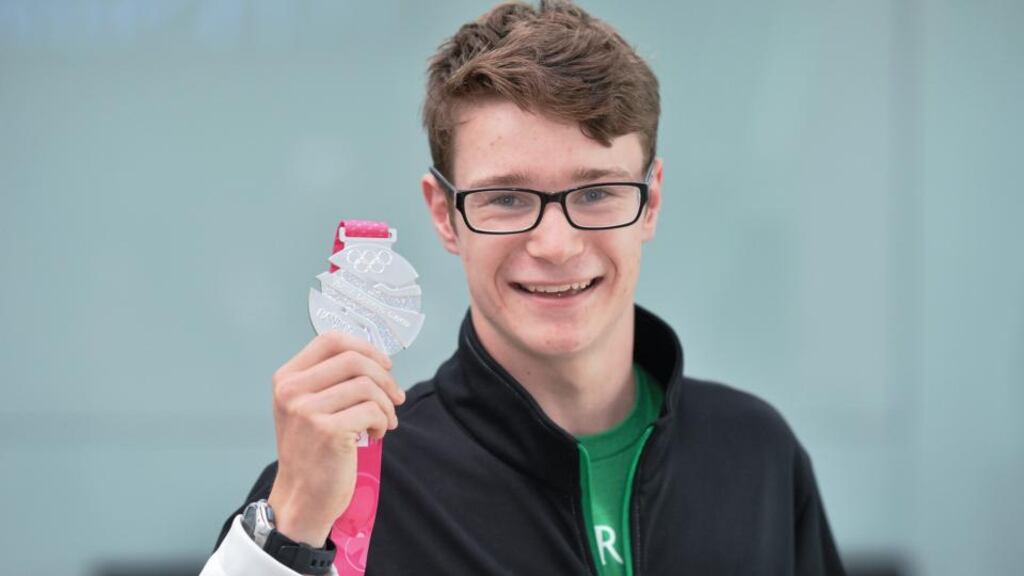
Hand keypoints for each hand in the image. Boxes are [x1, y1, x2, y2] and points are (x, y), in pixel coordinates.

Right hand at [266, 331, 404, 546]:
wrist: (302, 497)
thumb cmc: (312, 451)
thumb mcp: (306, 406)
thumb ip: (330, 380)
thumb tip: (376, 359)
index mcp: (287, 378)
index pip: (330, 340)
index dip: (365, 347)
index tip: (384, 365)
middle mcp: (292, 390)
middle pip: (354, 360)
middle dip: (385, 377)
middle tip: (396, 397)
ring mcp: (307, 410)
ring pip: (367, 385)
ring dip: (386, 404)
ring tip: (384, 421)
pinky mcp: (327, 430)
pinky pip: (371, 410)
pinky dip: (383, 420)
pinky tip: (376, 433)